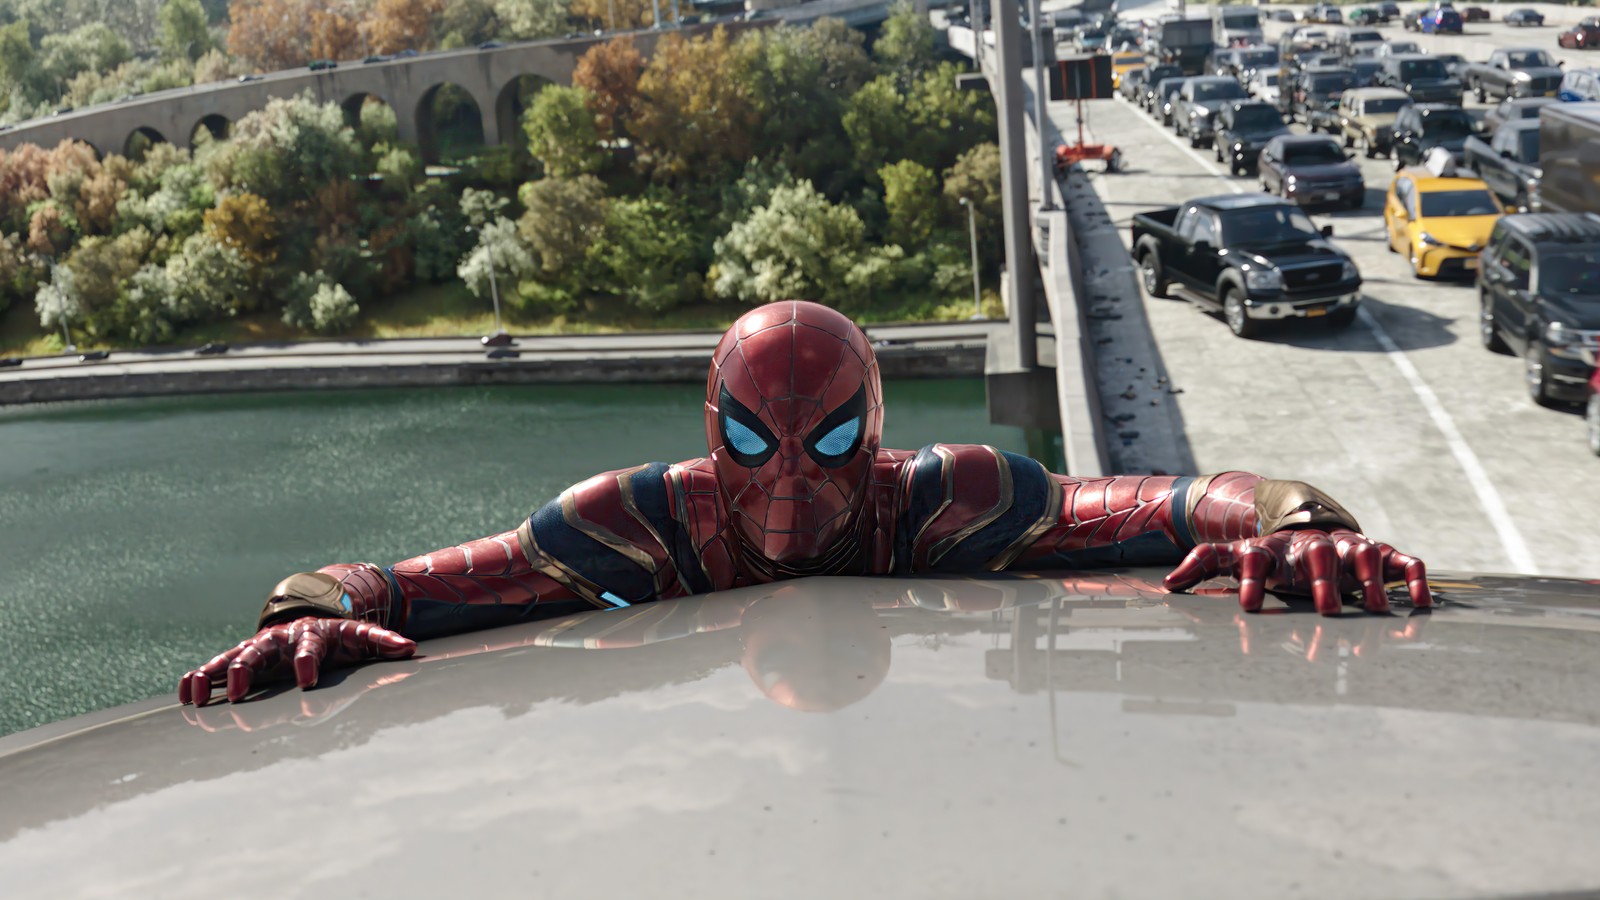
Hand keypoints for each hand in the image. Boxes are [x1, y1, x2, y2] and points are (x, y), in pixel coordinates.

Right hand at [178, 617, 415, 706]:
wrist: (311, 619)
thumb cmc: (339, 637)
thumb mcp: (361, 636)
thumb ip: (382, 641)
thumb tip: (410, 649)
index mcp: (312, 634)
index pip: (310, 646)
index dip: (307, 661)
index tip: (306, 681)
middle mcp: (279, 638)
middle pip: (261, 650)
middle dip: (249, 668)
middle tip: (241, 689)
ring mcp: (257, 647)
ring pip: (231, 658)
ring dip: (214, 675)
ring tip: (198, 697)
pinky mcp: (240, 658)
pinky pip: (214, 668)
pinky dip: (199, 679)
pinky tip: (186, 696)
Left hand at [1162, 528, 1431, 614]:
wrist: (1308, 525)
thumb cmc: (1272, 554)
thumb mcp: (1237, 555)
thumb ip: (1204, 564)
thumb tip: (1168, 584)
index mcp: (1274, 548)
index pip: (1257, 558)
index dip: (1251, 580)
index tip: (1250, 608)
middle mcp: (1314, 544)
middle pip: (1319, 555)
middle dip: (1322, 581)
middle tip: (1325, 612)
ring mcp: (1350, 547)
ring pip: (1366, 554)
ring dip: (1371, 580)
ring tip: (1374, 609)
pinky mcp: (1381, 553)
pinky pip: (1405, 561)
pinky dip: (1415, 578)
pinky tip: (1421, 604)